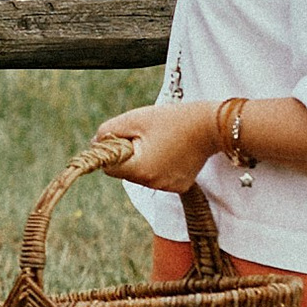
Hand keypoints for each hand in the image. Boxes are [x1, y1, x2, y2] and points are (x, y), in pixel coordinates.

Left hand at [95, 100, 221, 191]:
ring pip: (142, 175)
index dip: (111, 151)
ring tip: (162, 140)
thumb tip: (95, 143)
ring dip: (144, 159)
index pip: (109, 168)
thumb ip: (108, 131)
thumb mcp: (134, 119)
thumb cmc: (172, 119)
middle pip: (126, 172)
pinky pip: (159, 177)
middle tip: (146, 135)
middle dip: (130, 154)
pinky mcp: (179, 186)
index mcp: (140, 170)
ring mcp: (167, 188)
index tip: (123, 137)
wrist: (211, 125)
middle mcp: (152, 184)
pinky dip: (160, 165)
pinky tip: (172, 150)